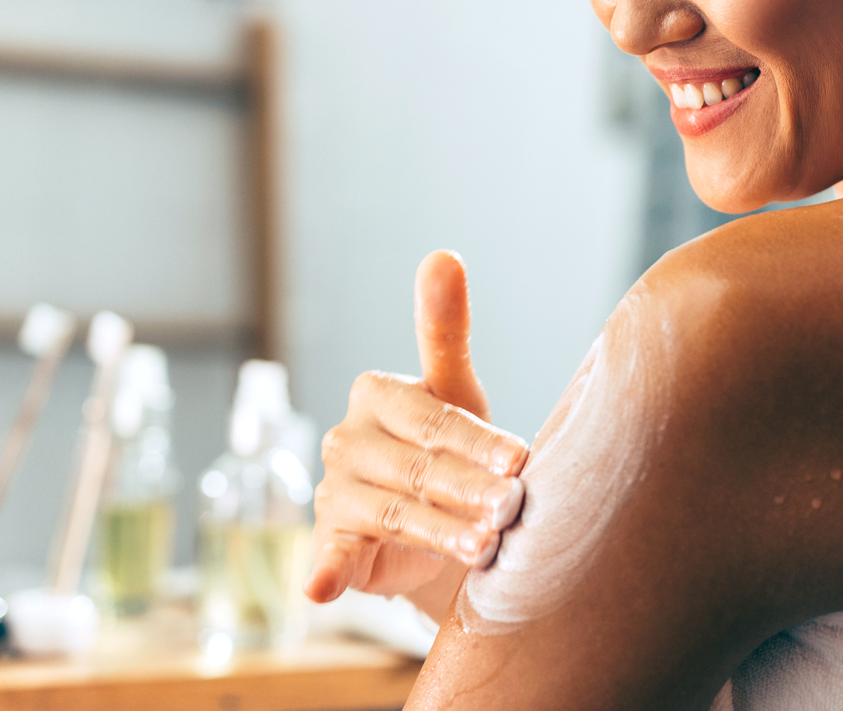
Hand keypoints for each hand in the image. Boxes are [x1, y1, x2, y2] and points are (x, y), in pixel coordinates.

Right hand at [304, 250, 527, 620]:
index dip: (479, 442)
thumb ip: (444, 328)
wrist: (432, 519)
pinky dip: (324, 571)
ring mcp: (334, 492)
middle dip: (472, 490)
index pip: (433, 419)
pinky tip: (321, 588)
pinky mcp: (330, 541)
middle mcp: (345, 440)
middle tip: (515, 509)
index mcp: (375, 395)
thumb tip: (442, 255)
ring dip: (443, 533)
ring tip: (488, 549)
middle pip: (419, 467)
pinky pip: (328, 555)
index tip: (521, 459)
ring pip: (397, 513)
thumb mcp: (454, 390)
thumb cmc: (450, 445)